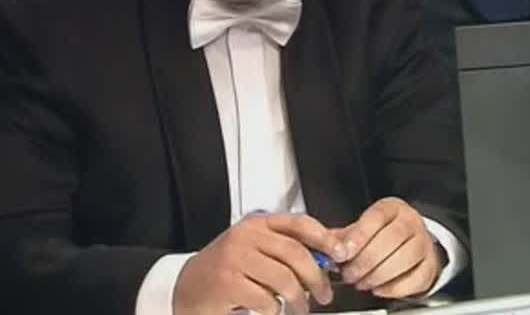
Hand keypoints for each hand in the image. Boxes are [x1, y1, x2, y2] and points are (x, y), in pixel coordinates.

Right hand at [174, 213, 340, 314]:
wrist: (188, 287)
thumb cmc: (229, 269)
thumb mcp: (260, 250)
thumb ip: (292, 248)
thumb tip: (335, 247)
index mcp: (258, 223)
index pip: (299, 223)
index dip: (324, 238)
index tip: (341, 253)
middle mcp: (246, 236)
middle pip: (295, 253)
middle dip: (316, 278)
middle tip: (325, 295)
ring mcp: (235, 258)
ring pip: (283, 279)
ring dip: (299, 299)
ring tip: (300, 308)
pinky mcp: (228, 283)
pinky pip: (266, 300)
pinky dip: (276, 310)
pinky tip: (274, 311)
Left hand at [333, 198, 441, 299]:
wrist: (410, 241)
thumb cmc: (382, 234)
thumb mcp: (362, 228)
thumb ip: (342, 237)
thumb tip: (323, 246)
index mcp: (391, 208)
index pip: (377, 217)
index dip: (359, 236)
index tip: (343, 253)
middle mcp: (411, 222)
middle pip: (392, 239)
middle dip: (366, 261)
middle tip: (349, 274)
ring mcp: (424, 243)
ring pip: (405, 258)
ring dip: (378, 275)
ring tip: (361, 283)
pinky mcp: (430, 265)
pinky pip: (416, 278)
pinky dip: (395, 288)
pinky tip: (379, 289)